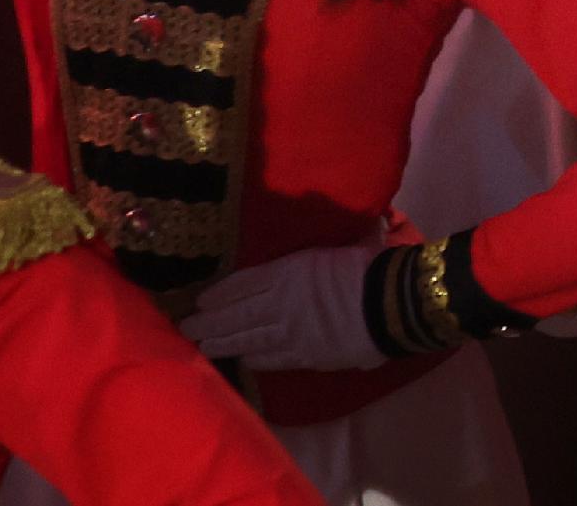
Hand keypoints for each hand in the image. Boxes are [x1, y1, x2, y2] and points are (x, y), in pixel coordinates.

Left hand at [180, 247, 386, 370]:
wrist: (392, 306)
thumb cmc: (374, 267)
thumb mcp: (359, 241)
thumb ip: (354, 232)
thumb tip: (373, 215)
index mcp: (290, 270)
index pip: (244, 282)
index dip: (221, 292)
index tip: (200, 300)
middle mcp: (282, 302)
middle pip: (237, 313)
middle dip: (209, 321)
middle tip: (184, 328)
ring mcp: (291, 332)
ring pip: (248, 338)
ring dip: (223, 342)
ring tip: (201, 346)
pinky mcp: (306, 356)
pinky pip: (272, 358)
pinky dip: (255, 358)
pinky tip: (242, 359)